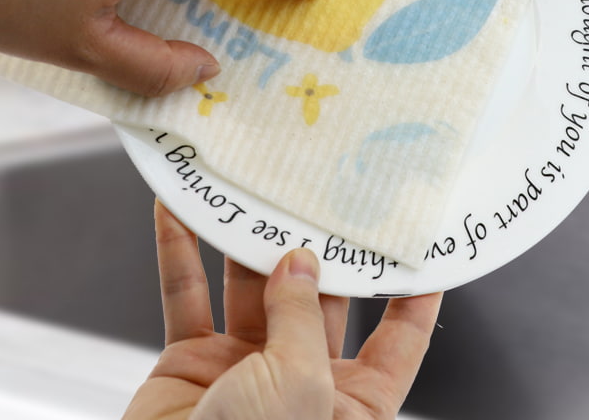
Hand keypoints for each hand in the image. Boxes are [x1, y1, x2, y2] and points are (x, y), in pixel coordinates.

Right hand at [125, 202, 441, 419]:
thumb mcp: (301, 385)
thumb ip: (302, 316)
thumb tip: (298, 264)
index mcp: (351, 405)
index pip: (397, 339)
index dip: (409, 293)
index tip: (413, 243)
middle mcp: (300, 380)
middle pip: (315, 297)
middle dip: (313, 247)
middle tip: (314, 191)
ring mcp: (243, 369)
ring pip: (249, 286)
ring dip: (244, 240)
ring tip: (249, 190)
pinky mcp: (190, 363)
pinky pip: (184, 295)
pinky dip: (178, 252)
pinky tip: (174, 212)